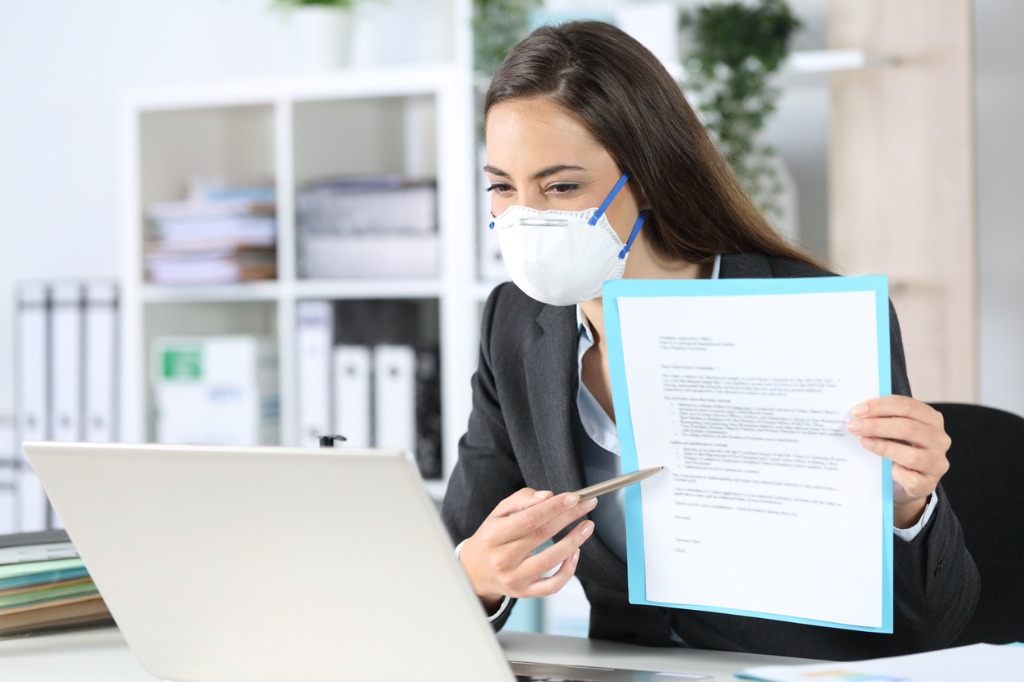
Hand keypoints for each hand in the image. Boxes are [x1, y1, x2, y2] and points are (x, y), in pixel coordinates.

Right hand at [458, 488, 597, 612]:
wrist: (475, 571)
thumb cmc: (492, 537)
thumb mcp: (498, 513)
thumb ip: (521, 500)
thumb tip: (548, 496)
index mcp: (493, 535)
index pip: (528, 519)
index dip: (553, 508)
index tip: (573, 497)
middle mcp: (502, 558)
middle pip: (541, 535)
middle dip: (568, 517)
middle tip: (587, 504)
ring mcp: (514, 578)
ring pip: (550, 560)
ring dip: (574, 541)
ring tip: (587, 526)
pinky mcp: (524, 592)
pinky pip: (552, 585)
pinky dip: (568, 570)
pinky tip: (576, 553)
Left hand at [846, 395, 950, 528]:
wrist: (907, 481)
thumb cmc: (899, 448)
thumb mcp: (894, 430)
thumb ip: (883, 419)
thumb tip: (857, 415)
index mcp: (932, 419)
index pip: (908, 406)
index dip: (881, 406)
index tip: (858, 411)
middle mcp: (940, 439)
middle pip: (908, 428)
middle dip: (877, 425)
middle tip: (854, 426)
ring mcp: (937, 463)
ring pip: (912, 455)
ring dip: (884, 447)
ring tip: (864, 442)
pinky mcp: (929, 484)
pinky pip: (911, 478)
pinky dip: (896, 473)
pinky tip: (886, 470)